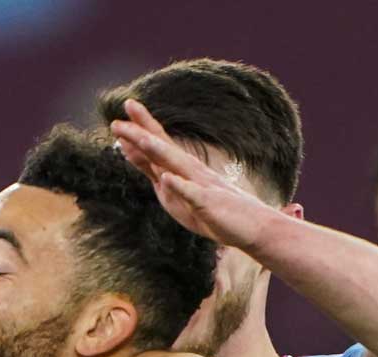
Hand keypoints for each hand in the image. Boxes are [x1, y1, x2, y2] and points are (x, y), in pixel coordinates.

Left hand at [109, 99, 280, 251]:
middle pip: (164, 148)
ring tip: (141, 138)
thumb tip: (129, 148)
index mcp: (182, 169)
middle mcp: (192, 172)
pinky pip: (193, 196)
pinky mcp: (210, 206)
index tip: (124, 108)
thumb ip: (152, 169)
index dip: (140, 127)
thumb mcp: (174, 190)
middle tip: (126, 109)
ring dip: (159, 151)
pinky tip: (167, 179)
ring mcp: (202, 187)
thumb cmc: (212, 209)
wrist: (253, 227)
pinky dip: (180, 187)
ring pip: (177, 166)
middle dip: (143, 132)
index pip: (159, 143)